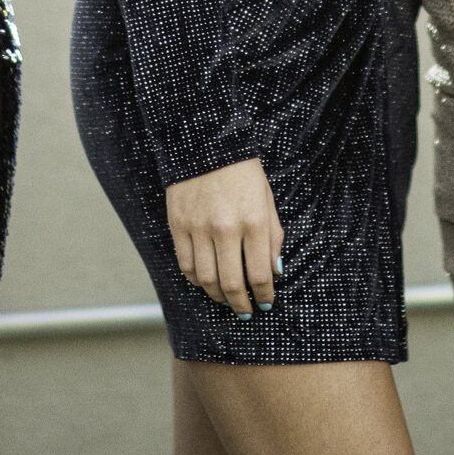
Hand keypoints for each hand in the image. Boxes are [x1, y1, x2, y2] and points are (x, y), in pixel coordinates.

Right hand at [165, 158, 282, 315]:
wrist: (208, 143)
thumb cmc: (244, 173)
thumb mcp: (267, 202)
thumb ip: (273, 238)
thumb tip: (274, 273)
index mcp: (253, 222)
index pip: (259, 275)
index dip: (264, 296)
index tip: (265, 303)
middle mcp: (225, 228)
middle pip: (231, 284)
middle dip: (241, 304)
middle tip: (245, 311)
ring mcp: (198, 227)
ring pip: (206, 279)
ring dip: (218, 296)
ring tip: (225, 298)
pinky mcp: (178, 224)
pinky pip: (186, 264)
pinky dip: (195, 279)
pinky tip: (205, 280)